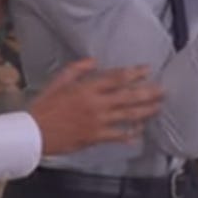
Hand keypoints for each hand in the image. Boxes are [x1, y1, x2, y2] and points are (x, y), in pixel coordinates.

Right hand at [28, 59, 163, 155]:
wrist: (35, 132)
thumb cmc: (45, 106)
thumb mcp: (58, 81)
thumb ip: (77, 69)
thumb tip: (94, 61)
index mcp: (86, 88)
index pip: (116, 78)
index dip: (134, 73)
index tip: (147, 70)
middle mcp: (96, 104)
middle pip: (128, 97)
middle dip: (147, 93)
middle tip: (162, 90)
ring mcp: (98, 122)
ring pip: (128, 116)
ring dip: (145, 111)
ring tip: (158, 108)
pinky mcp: (96, 137)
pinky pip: (118, 136)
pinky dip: (130, 134)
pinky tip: (139, 133)